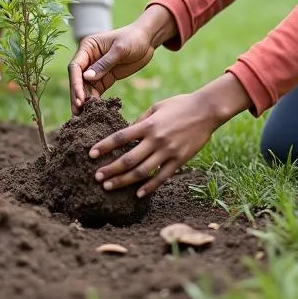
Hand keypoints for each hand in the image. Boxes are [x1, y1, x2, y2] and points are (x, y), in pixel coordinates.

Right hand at [69, 22, 155, 111]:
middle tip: (77, 112)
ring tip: (83, 116)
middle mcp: (88, 58)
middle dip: (77, 95)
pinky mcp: (105, 78)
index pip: (76, 67)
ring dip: (85, 101)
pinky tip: (96, 111)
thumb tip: (87, 77)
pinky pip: (97, 91)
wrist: (147, 41)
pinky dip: (95, 101)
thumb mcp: (120, 49)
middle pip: (78, 79)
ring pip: (86, 88)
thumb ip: (104, 64)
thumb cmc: (133, 39)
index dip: (76, 83)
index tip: (80, 99)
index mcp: (88, 47)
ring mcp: (96, 70)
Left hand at [88, 74, 250, 196]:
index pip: (120, 137)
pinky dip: (149, 187)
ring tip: (109, 187)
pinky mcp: (179, 160)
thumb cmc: (180, 105)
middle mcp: (156, 139)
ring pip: (142, 171)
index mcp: (148, 124)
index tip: (91, 154)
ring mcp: (168, 151)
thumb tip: (126, 132)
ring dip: (123, 181)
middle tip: (96, 177)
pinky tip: (138, 194)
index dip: (104, 146)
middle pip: (128, 159)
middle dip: (110, 170)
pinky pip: (161, 177)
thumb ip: (141, 120)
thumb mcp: (157, 107)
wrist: (206, 110)